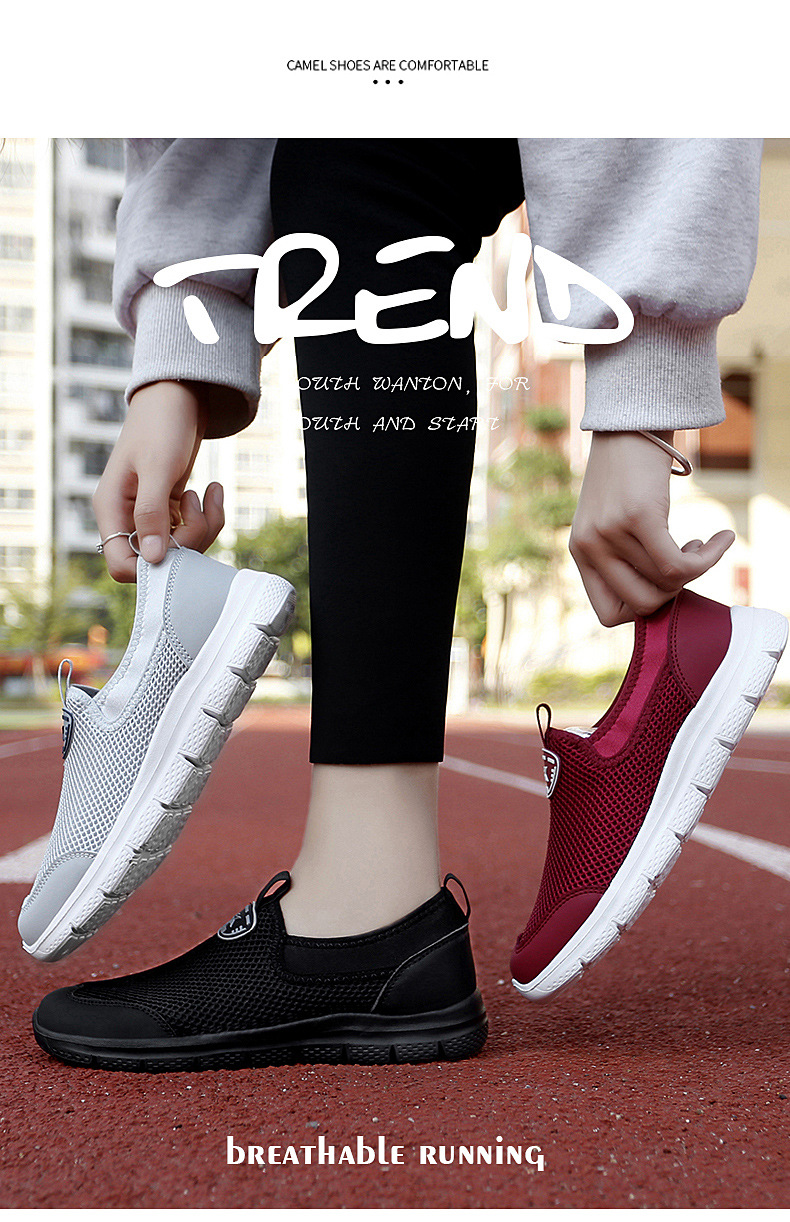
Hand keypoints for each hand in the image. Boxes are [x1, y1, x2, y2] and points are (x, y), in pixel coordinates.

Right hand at [92, 381, 225, 581]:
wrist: (178, 394)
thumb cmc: (161, 423)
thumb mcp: (157, 467)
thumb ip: (151, 513)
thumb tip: (151, 558)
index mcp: (111, 508)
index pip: (123, 564)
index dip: (153, 566)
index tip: (180, 543)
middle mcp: (127, 515)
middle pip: (158, 559)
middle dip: (188, 542)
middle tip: (199, 508)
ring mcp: (150, 512)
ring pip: (180, 546)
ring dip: (204, 527)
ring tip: (210, 494)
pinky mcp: (170, 506)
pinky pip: (191, 529)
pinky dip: (208, 516)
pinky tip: (213, 490)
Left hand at [570, 431, 733, 625]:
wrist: (633, 421)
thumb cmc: (630, 474)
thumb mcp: (615, 521)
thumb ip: (626, 558)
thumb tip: (664, 594)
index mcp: (580, 553)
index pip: (610, 614)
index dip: (644, 607)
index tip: (662, 582)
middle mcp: (589, 546)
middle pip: (643, 604)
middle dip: (674, 591)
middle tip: (685, 560)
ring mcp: (610, 532)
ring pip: (666, 582)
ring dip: (697, 567)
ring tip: (702, 542)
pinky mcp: (638, 516)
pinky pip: (679, 564)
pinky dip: (709, 558)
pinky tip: (722, 538)